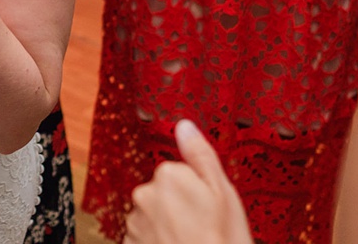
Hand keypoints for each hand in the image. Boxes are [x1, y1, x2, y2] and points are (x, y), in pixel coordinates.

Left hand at [124, 120, 252, 243]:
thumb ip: (200, 155)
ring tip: (191, 242)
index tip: (208, 208)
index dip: (197, 191)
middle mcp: (144, 195)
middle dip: (179, 207)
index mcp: (167, 175)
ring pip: (154, 216)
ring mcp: (135, 223)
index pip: (178, 172)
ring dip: (168, 227)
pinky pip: (145, 238)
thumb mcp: (222, 194)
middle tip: (202, 229)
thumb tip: (184, 125)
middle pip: (163, 194)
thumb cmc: (222, 242)